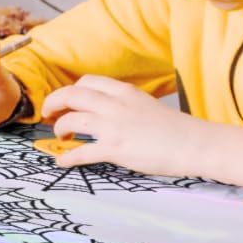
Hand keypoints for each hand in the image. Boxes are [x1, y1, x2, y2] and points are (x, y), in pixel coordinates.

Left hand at [42, 74, 217, 176]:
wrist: (194, 143)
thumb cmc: (175, 129)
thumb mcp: (146, 105)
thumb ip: (124, 104)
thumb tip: (106, 111)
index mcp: (125, 92)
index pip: (87, 82)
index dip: (70, 90)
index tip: (65, 100)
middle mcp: (115, 104)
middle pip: (72, 95)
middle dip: (54, 103)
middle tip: (48, 114)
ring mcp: (114, 126)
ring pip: (72, 119)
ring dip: (60, 128)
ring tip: (62, 136)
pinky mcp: (115, 149)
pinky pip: (81, 152)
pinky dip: (67, 157)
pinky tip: (62, 161)